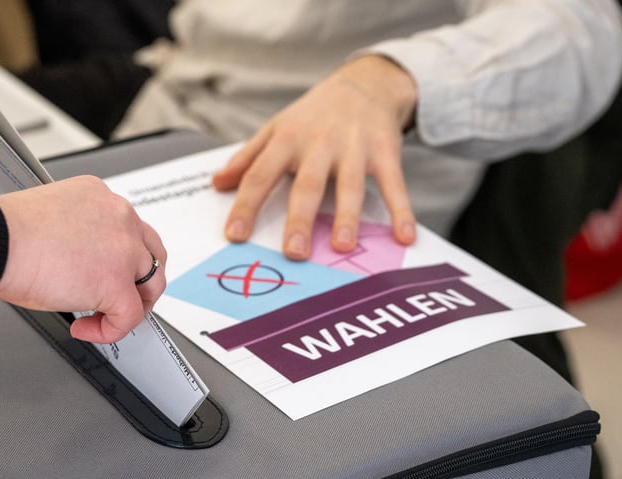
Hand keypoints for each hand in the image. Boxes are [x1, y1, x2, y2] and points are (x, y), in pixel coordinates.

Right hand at [0, 176, 165, 342]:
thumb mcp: (52, 220)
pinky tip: (87, 330)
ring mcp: (123, 248)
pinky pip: (130, 316)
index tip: (103, 273)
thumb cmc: (7, 233)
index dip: (120, 259)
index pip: (127, 230)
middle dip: (139, 281)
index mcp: (101, 198)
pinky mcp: (116, 281)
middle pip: (150, 253)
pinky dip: (111, 330)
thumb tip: (78, 267)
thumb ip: (79, 237)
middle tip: (120, 299)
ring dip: (131, 305)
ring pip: (151, 284)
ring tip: (106, 318)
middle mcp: (118, 217)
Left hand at [212, 54, 418, 259]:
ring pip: (350, 186)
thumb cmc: (313, 116)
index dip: (246, 204)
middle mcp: (319, 143)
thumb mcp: (277, 129)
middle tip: (294, 252)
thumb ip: (248, 158)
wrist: (365, 83)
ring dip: (346, 217)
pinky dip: (401, 210)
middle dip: (300, 218)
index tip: (234, 234)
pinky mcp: (386, 151)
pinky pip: (394, 184)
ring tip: (341, 246)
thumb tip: (216, 184)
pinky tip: (405, 236)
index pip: (260, 174)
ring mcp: (355, 148)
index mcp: (287, 139)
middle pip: (307, 184)